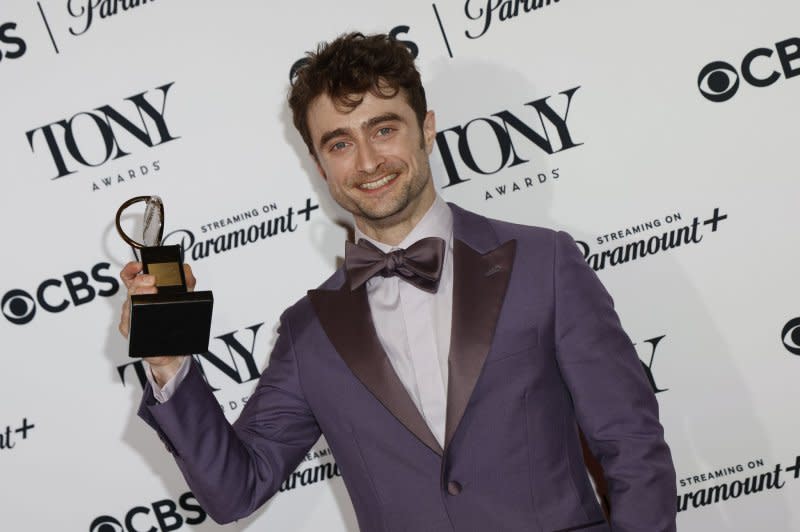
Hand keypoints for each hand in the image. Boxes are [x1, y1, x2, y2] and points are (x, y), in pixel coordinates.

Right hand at [118, 261, 196, 385]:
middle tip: (152, 281)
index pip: (131, 276)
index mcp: (144, 291)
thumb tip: (184, 269)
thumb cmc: (175, 321)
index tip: (139, 266)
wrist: (175, 348)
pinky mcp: (130, 331)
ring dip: (138, 297)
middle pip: (130, 288)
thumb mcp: (185, 297)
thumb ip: (187, 280)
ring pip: (127, 304)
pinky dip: (135, 318)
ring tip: (151, 293)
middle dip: (140, 281)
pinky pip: (128, 323)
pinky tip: (144, 316)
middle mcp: (135, 302)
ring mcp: (131, 316)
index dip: (132, 268)